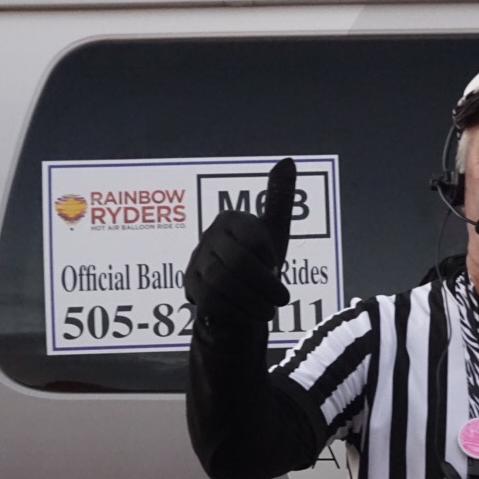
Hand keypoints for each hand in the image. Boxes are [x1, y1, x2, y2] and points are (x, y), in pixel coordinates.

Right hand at [184, 157, 295, 326]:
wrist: (239, 299)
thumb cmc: (259, 263)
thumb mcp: (274, 232)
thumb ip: (280, 199)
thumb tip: (287, 161)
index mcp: (231, 220)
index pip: (251, 234)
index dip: (267, 254)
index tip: (276, 264)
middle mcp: (210, 237)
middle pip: (237, 261)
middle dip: (264, 284)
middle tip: (283, 299)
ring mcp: (197, 261)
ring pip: (223, 282)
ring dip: (252, 300)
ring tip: (269, 311)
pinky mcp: (190, 286)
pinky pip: (211, 300)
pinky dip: (236, 312)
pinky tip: (249, 316)